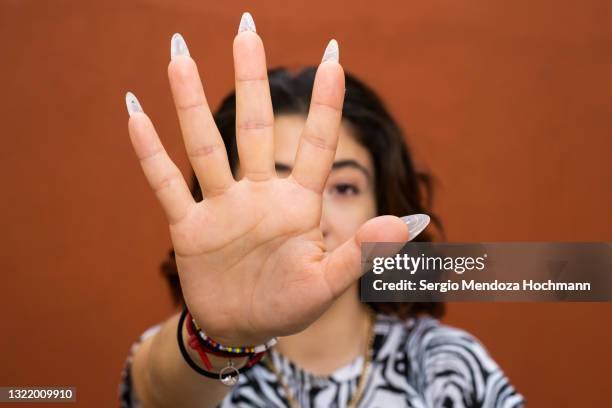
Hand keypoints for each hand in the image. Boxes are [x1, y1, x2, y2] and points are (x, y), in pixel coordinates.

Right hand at [125, 13, 410, 345]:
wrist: (243, 329)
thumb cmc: (290, 304)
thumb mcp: (328, 282)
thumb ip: (363, 251)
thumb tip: (411, 221)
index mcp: (297, 204)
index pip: (314, 144)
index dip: (324, 103)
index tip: (333, 55)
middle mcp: (258, 195)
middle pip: (254, 128)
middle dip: (252, 79)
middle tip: (247, 28)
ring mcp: (222, 207)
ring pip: (205, 146)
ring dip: (191, 103)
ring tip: (179, 56)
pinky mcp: (190, 228)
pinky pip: (168, 185)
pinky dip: (151, 153)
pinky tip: (136, 113)